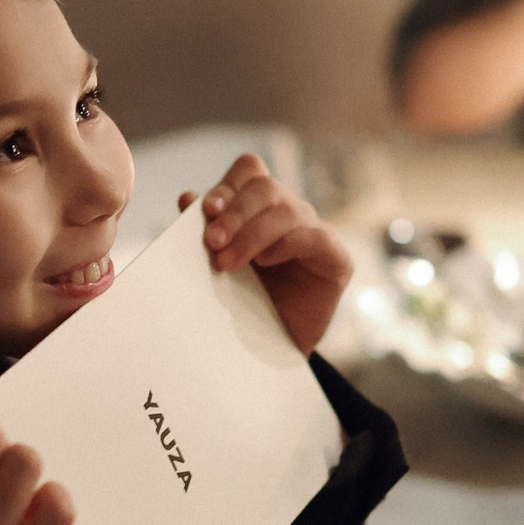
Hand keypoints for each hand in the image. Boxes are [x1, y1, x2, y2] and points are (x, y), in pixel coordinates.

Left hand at [177, 153, 352, 351]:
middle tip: (212, 242)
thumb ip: (206, 232)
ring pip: (286, 210)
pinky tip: (265, 263)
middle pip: (265, 187)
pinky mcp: (336, 259)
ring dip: (251, 234)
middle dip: (234, 212)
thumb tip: (187, 199)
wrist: (271, 353)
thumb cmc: (242, 305)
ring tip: (227, 263)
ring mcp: (315, 233)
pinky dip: (284, 244)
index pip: (250, 171)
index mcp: (260, 208)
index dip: (228, 184)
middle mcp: (290, 213)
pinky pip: (313, 236)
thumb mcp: (217, 265)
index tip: (205, 209)